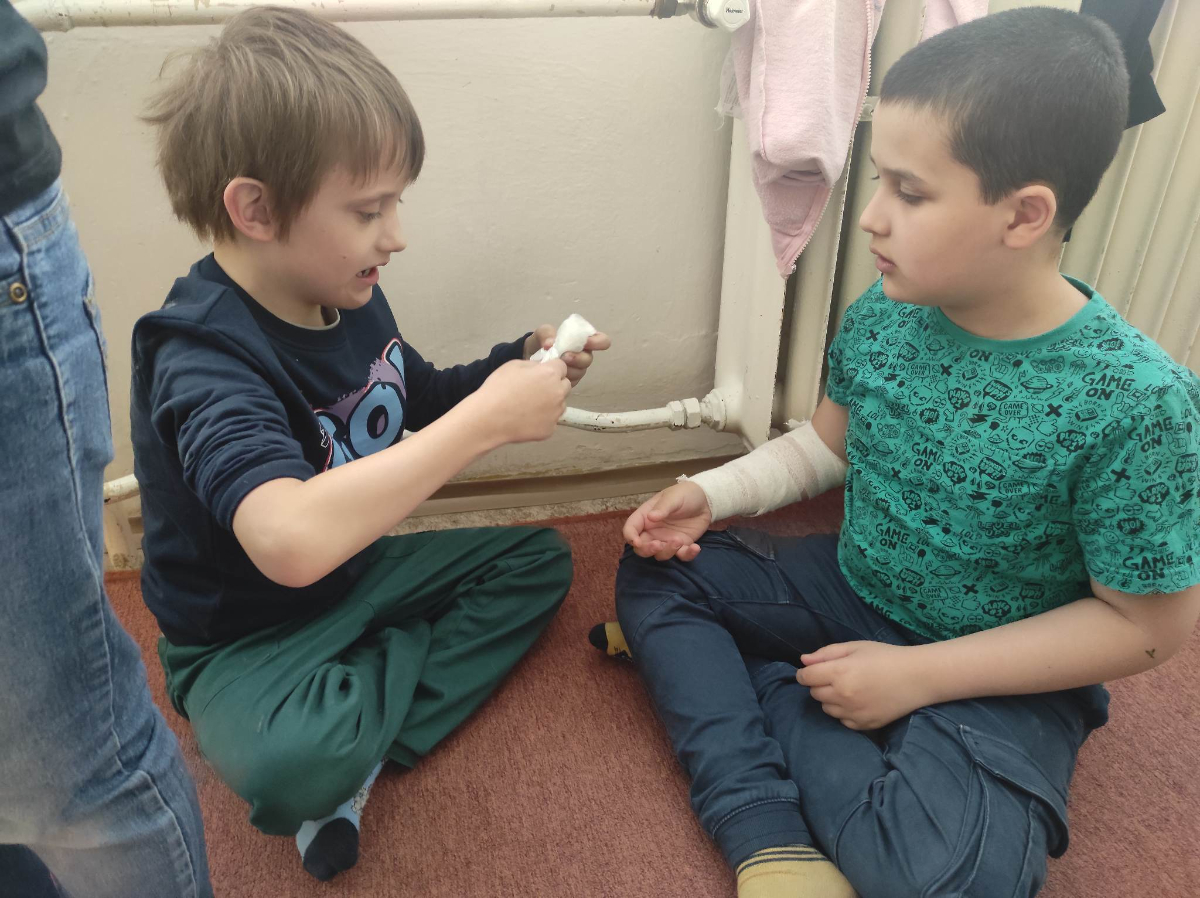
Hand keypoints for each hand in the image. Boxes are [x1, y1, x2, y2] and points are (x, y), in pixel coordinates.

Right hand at [469, 358, 570, 444]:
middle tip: (535, 390)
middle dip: (554, 385)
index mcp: (550, 374)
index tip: (541, 374)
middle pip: (565, 385)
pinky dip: (542, 420)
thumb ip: (534, 365)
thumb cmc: (498, 388)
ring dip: (550, 403)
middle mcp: (558, 393)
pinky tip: (526, 420)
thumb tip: (542, 368)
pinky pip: (551, 421)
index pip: (562, 366)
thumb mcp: (514, 365)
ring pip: (560, 404)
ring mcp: (556, 413)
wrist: (489, 418)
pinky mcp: (550, 429)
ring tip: (529, 407)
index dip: (551, 369)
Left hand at [524, 323, 611, 386]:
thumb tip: (550, 344)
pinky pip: (571, 382)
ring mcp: (577, 369)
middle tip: (564, 357)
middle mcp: (583, 355)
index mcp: (583, 340)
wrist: (530, 356)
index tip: (585, 342)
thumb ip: (547, 333)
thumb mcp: (543, 332)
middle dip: (577, 358)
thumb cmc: (542, 341)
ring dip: (569, 369)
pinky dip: (563, 377)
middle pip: (589, 359)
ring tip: (555, 365)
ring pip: (580, 372)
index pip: (602, 341)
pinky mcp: (570, 381)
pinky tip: (553, 373)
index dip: (597, 342)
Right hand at [622, 481, 711, 561]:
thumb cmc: (684, 494)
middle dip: (647, 550)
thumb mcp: (673, 497)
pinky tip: (695, 547)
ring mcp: (667, 540)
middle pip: (641, 548)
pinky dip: (687, 555)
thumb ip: (662, 507)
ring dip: (668, 551)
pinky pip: (681, 556)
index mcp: (645, 517)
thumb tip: (651, 517)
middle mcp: (653, 531)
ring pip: (660, 555)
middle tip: (659, 545)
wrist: (705, 499)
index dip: (630, 537)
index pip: (630, 529)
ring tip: (680, 540)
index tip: (637, 541)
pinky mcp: (682, 546)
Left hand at [796, 641, 930, 730]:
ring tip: (849, 688)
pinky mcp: (864, 725)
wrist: (917, 678)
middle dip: (819, 684)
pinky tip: (858, 701)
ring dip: (830, 699)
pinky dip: (845, 712)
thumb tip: (803, 661)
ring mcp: (853, 713)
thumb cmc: (885, 657)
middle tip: (837, 676)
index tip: (813, 670)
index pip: (805, 677)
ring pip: (826, 708)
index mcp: (839, 672)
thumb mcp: (855, 647)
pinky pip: (842, 721)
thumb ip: (826, 654)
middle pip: (814, 693)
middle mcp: (843, 695)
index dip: (805, 673)